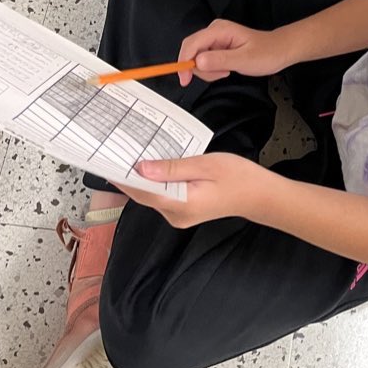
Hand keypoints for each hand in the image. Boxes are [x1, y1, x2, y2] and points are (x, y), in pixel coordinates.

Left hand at [116, 153, 266, 226]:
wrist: (261, 195)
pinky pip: (163, 195)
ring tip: (130, 154)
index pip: (142, 192)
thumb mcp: (206, 166)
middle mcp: (175, 215)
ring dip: (142, 177)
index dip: (122, 177)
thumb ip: (173, 168)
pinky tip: (152, 165)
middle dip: (129, 175)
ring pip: (152, 195)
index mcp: (180, 205)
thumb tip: (141, 168)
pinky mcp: (184, 210)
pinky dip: (155, 181)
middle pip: (144, 195)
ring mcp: (179, 215)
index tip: (106, 161)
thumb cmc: (238, 176)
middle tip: (115, 151)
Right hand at [177, 19, 288, 85]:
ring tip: (227, 71)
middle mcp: (214, 31)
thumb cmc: (266, 52)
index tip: (184, 79)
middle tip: (220, 74)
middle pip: (191, 51)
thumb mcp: (244, 60)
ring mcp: (215, 39)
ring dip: (208, 70)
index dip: (183, 61)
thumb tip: (197, 62)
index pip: (191, 44)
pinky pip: (204, 60)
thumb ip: (220, 60)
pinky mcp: (216, 46)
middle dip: (200, 68)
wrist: (279, 50)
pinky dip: (212, 69)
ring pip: (197, 58)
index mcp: (219, 30)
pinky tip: (226, 69)